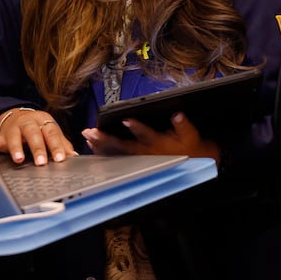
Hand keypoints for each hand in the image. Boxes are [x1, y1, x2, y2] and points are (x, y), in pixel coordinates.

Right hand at [0, 108, 74, 165]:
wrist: (18, 117)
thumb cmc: (38, 128)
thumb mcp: (51, 131)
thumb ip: (62, 143)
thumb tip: (74, 156)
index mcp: (43, 121)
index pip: (51, 132)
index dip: (56, 146)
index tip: (60, 159)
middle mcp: (28, 123)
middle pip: (34, 134)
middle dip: (38, 148)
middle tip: (41, 162)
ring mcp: (14, 129)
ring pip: (15, 137)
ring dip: (16, 148)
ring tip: (18, 159)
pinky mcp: (1, 136)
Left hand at [81, 112, 220, 162]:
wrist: (192, 165)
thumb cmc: (190, 148)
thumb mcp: (191, 136)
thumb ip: (183, 125)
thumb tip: (177, 114)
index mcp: (159, 145)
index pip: (147, 136)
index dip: (137, 128)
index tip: (126, 120)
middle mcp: (146, 154)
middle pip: (123, 147)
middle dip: (106, 139)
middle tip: (91, 132)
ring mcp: (139, 159)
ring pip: (117, 154)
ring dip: (101, 146)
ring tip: (88, 137)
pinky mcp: (135, 163)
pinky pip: (116, 160)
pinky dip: (103, 154)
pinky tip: (93, 147)